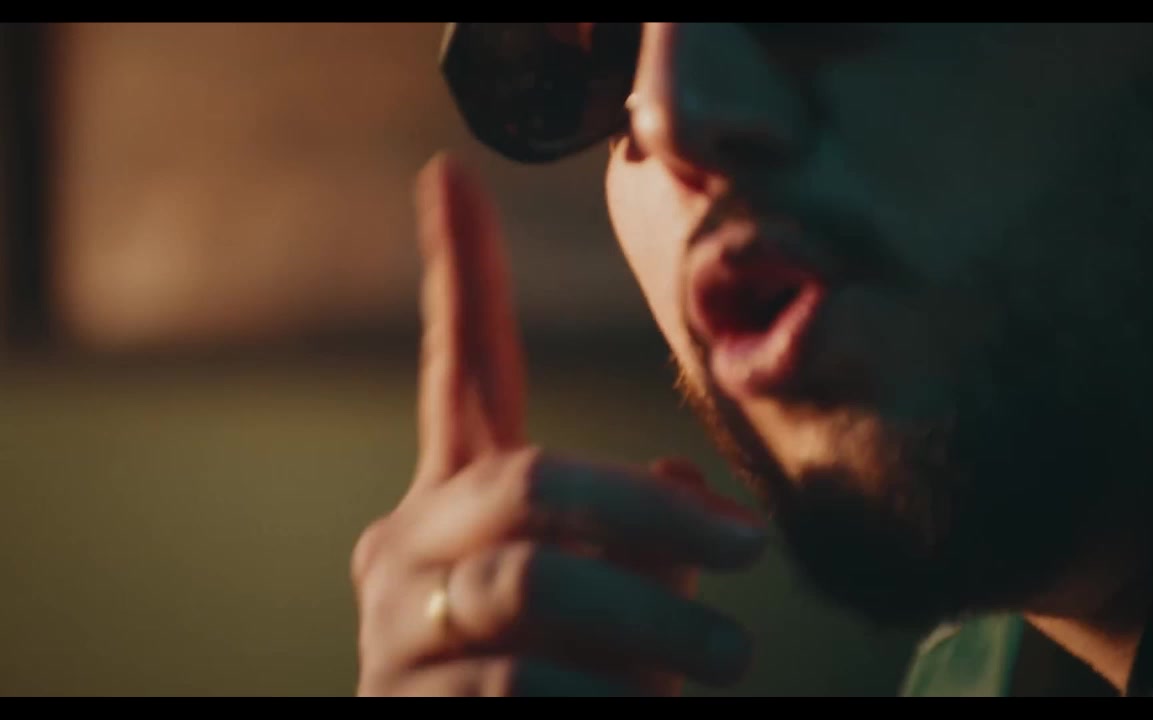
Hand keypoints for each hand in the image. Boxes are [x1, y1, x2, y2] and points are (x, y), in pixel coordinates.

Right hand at [351, 154, 767, 696]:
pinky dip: (611, 700)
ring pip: (532, 586)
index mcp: (454, 507)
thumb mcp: (616, 603)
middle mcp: (406, 552)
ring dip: (649, 624)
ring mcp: (393, 630)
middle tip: (753, 550)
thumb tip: (691, 491)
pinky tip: (645, 715)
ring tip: (731, 660)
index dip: (460, 277)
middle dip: (651, 515)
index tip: (449, 174)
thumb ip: (640, 537)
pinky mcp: (401, 708)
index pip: (459, 377)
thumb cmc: (570, 689)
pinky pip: (523, 687)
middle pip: (527, 483)